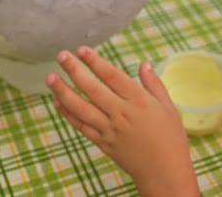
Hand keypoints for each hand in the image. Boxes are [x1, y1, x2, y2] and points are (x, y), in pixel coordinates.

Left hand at [46, 46, 199, 196]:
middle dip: (74, 71)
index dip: (96, 62)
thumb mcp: (168, 107)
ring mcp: (109, 129)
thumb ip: (154, 84)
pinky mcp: (102, 143)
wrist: (164, 172)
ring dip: (63, 92)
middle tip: (61, 55)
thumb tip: (144, 64)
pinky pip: (81, 126)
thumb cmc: (170, 138)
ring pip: (81, 108)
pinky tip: (58, 101)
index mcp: (138, 101)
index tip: (82, 49)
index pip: (112, 76)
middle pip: (93, 89)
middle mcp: (121, 113)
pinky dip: (68, 114)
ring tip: (50, 78)